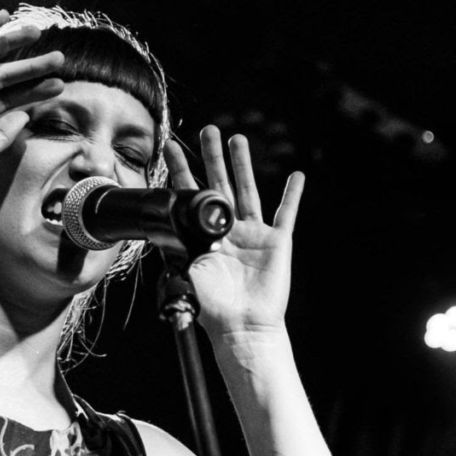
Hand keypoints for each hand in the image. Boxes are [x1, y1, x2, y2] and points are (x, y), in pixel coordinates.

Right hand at [0, 10, 64, 192]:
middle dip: (29, 67)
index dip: (32, 92)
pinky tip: (2, 17)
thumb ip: (2, 134)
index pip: (6, 99)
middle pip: (1, 76)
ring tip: (36, 32)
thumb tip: (25, 115)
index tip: (58, 85)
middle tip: (58, 59)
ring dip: (9, 41)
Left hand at [164, 126, 304, 337]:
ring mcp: (253, 234)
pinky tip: (296, 175)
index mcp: (204, 235)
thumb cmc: (211, 306)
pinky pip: (286, 214)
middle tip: (207, 130)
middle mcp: (228, 229)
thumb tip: (159, 231)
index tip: (171, 147)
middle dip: (212, 157)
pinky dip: (292, 195)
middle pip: (220, 184)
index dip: (182, 170)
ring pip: (249, 191)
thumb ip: (177, 248)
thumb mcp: (186, 272)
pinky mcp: (277, 242)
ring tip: (238, 139)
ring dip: (243, 165)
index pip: (190, 194)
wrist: (240, 326)